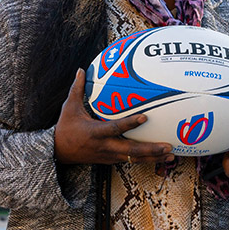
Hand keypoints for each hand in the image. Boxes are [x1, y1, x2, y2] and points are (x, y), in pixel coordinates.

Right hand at [53, 69, 173, 165]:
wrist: (57, 153)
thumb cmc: (65, 127)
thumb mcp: (69, 107)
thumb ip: (77, 88)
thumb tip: (81, 69)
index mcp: (95, 133)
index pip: (114, 129)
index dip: (129, 124)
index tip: (144, 117)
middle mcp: (104, 146)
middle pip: (131, 151)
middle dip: (150, 149)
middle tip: (168, 146)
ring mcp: (109, 156)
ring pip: (133, 159)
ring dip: (153, 157)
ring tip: (171, 155)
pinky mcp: (111, 160)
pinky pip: (130, 160)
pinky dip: (146, 159)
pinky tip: (160, 158)